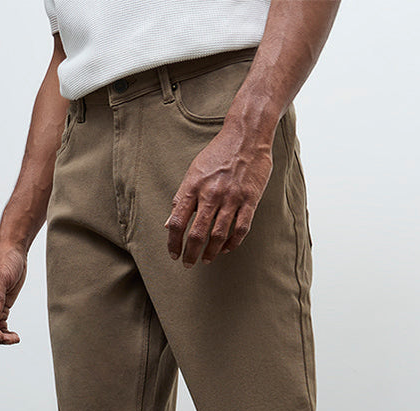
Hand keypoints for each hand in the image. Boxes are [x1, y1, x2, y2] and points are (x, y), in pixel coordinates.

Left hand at [164, 125, 273, 267]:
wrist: (246, 136)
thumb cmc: (218, 154)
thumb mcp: (194, 172)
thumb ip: (182, 198)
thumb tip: (169, 223)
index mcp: (194, 186)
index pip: (178, 221)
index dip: (173, 242)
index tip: (173, 254)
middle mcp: (211, 193)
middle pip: (197, 233)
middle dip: (190, 253)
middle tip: (188, 264)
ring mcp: (232, 197)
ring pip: (218, 234)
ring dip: (211, 252)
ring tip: (206, 260)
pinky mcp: (250, 199)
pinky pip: (240, 228)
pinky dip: (232, 242)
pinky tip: (226, 248)